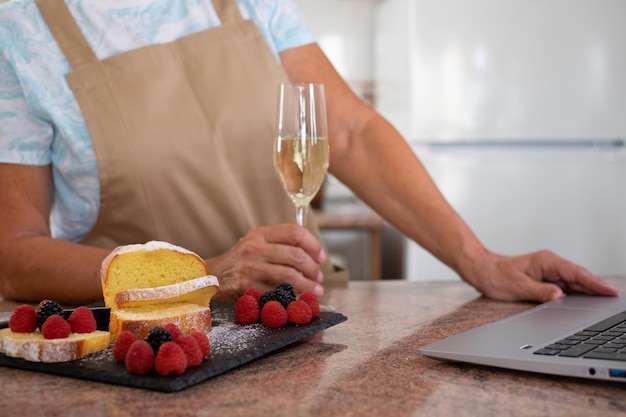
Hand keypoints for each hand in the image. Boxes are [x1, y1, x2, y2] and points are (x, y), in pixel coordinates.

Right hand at [205, 224, 325, 299]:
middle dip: (313, 268)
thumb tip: (312, 253)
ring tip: (316, 291)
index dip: (313, 244)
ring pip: (289, 275)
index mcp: (260, 234)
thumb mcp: (255, 244)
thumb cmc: (240, 261)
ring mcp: (250, 267)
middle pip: (296, 255)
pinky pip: (276, 292)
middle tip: (319, 278)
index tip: (321, 257)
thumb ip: (279, 244)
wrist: (211, 276)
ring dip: (308, 285)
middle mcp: (255, 248)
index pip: (295, 232)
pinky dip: (292, 297)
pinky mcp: (246, 286)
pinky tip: (299, 300)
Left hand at [466, 249, 618, 302]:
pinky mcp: (545, 277)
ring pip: (574, 281)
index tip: (610, 291)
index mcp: (546, 261)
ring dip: (590, 290)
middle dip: (598, 287)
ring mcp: (548, 270)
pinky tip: (588, 300)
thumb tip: (560, 297)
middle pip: (579, 277)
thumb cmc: (496, 276)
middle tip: (614, 298)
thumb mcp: (518, 287)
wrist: (483, 271)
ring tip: (607, 300)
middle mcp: (550, 264)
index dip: (594, 283)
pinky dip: (578, 291)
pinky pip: (566, 285)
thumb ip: (541, 292)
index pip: (576, 273)